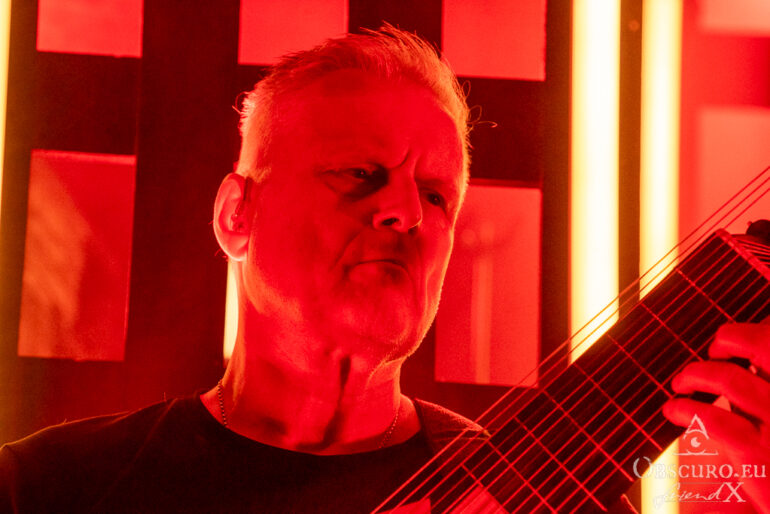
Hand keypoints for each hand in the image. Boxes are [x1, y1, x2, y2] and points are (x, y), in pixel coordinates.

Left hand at [663, 322, 769, 510]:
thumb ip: (768, 386)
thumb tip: (744, 358)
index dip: (758, 330)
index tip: (736, 338)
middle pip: (764, 343)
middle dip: (731, 338)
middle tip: (715, 349)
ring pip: (728, 377)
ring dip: (695, 373)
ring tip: (681, 382)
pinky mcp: (758, 455)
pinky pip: (713, 418)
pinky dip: (685, 408)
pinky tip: (673, 410)